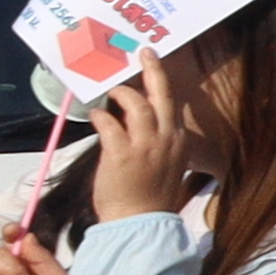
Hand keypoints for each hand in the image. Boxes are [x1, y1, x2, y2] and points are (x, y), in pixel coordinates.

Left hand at [84, 70, 192, 223]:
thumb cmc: (149, 197)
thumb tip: (137, 125)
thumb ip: (158, 143)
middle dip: (153, 71)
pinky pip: (110, 125)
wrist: (141, 221)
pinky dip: (101, 116)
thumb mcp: (166, 166)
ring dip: (122, 94)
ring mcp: (146, 145)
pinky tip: (96, 114)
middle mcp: (167, 139)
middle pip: (162, 96)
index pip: (172, 105)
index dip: (162, 85)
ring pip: (137, 105)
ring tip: (112, 90)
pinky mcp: (123, 154)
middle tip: (144, 53)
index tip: (154, 68)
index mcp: (179, 141)